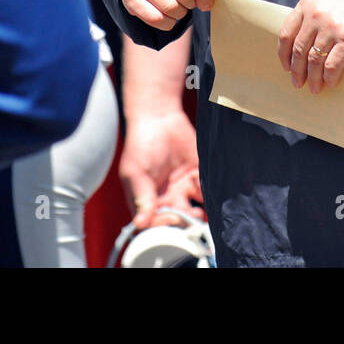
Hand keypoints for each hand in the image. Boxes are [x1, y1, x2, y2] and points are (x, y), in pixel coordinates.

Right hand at [119, 109, 203, 228]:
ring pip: (194, 211)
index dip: (165, 227)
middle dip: (185, 223)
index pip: (156, 225)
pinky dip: (208, 194)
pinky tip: (198, 182)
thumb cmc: (141, 144)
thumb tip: (140, 224)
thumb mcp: (136, 173)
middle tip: (191, 216)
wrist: (159, 117)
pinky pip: (206, 193)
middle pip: (178, 222)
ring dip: (199, 214)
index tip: (173, 219)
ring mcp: (183, 189)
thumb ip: (142, 198)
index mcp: (148, 201)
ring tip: (200, 208)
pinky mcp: (198, 177)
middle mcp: (166, 199)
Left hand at [278, 0, 343, 94]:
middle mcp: (316, 15)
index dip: (284, 53)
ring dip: (313, 78)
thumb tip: (314, 39)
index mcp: (309, 1)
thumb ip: (318, 12)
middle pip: (299, 49)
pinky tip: (331, 83)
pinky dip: (330, 77)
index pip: (287, 32)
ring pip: (314, 60)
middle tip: (298, 81)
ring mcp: (332, 28)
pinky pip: (333, 65)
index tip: (286, 64)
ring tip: (314, 87)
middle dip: (297, 70)